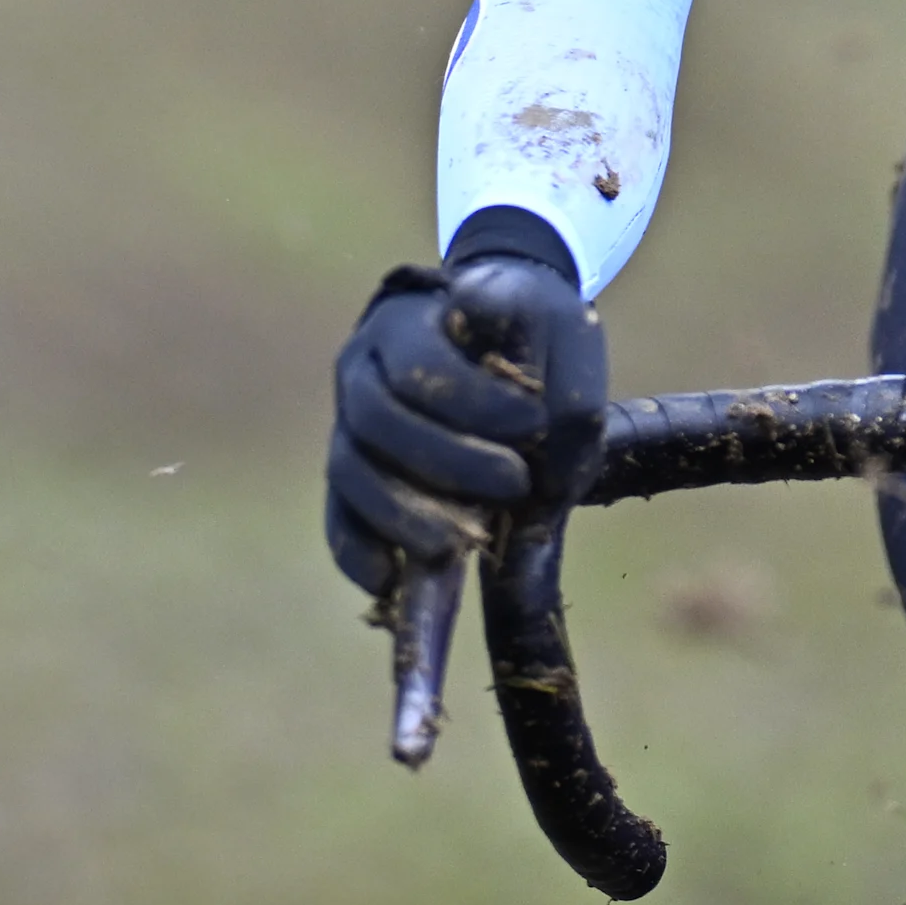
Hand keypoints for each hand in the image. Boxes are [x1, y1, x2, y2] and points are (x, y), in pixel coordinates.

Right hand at [322, 216, 607, 597]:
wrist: (497, 330)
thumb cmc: (528, 330)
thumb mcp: (562, 336)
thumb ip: (567, 400)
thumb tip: (546, 484)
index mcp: (406, 323)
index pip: (417, 362)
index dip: (471, 400)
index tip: (533, 423)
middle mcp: (361, 369)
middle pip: (375, 418)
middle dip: (444, 461)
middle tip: (513, 485)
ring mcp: (348, 422)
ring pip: (349, 472)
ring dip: (400, 516)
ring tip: (458, 546)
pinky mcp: (353, 475)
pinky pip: (338, 516)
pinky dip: (358, 552)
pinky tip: (390, 582)